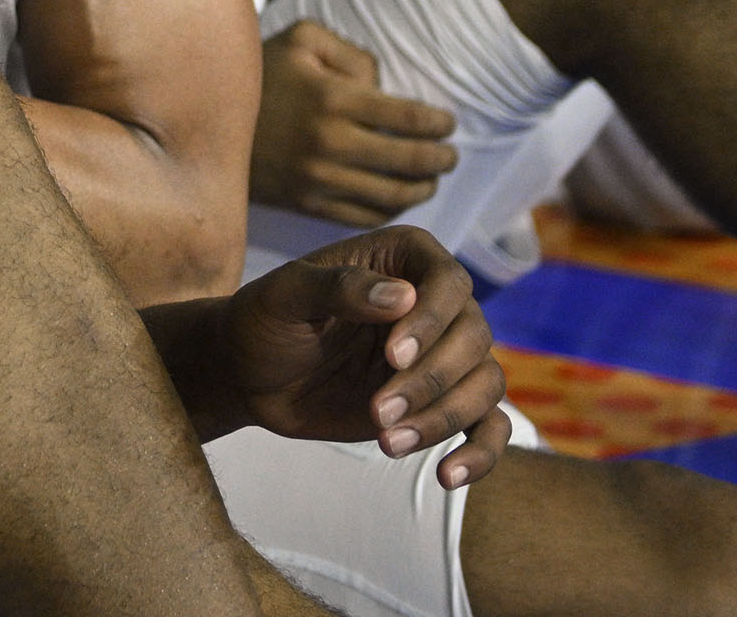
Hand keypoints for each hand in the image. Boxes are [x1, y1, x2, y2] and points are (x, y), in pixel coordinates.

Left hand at [223, 228, 509, 486]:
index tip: (392, 355)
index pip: (448, 282)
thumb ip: (338, 288)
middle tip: (377, 411)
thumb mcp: (286, 296)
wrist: (249, 375)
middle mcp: (433, 303)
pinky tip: (447, 476)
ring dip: (443, 418)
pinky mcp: (439, 402)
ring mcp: (440, 354)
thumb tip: (402, 296)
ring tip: (387, 441)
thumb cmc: (265, 321)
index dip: (431, 321)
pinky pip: (487, 426)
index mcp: (402, 259)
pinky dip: (479, 453)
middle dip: (430, 380)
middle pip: (473, 338)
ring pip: (484, 383)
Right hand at [249, 22, 458, 225]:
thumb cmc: (263, 72)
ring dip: (422, 189)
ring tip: (430, 180)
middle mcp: (329, 143)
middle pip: (409, 161)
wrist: (205, 115)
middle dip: (440, 160)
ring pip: (391, 195)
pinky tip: (396, 198)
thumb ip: (352, 53)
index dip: (439, 124)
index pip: (410, 119)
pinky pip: (362, 217)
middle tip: (449, 156)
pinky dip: (389, 211)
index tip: (448, 124)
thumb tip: (381, 87)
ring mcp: (317, 178)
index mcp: (334, 99)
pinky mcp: (305, 203)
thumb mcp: (303, 39)